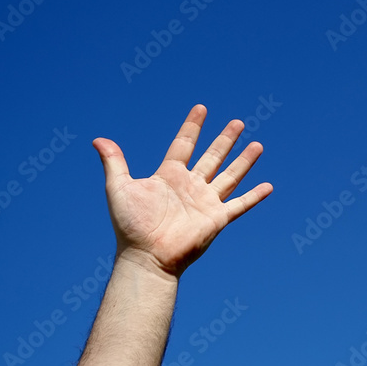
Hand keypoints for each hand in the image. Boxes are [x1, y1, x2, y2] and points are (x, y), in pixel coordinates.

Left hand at [92, 104, 272, 276]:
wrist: (147, 256)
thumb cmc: (130, 226)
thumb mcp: (119, 188)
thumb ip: (114, 163)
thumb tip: (98, 140)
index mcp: (169, 175)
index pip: (184, 144)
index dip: (192, 127)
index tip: (201, 108)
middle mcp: (191, 186)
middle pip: (213, 157)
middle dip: (225, 140)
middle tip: (238, 123)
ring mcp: (206, 201)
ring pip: (230, 175)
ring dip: (244, 161)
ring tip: (257, 145)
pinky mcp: (217, 218)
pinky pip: (240, 204)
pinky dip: (255, 196)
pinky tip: (268, 186)